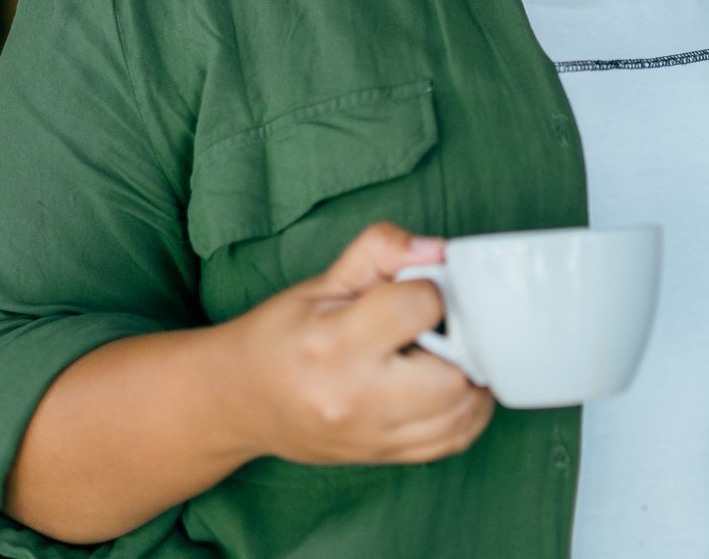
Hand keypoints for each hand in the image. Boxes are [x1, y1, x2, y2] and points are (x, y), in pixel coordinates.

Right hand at [222, 223, 493, 466]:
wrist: (238, 401)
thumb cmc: (282, 335)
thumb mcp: (321, 281)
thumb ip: (380, 251)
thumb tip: (439, 250)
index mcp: (335, 345)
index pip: (419, 308)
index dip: (427, 288)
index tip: (414, 290)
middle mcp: (355, 400)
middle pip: (453, 373)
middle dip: (459, 341)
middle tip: (438, 327)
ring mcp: (371, 437)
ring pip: (463, 412)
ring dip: (470, 377)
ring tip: (447, 354)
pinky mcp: (384, 458)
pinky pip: (454, 440)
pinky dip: (467, 411)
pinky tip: (453, 386)